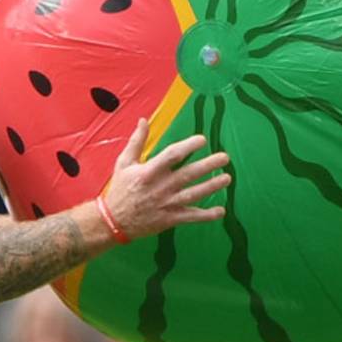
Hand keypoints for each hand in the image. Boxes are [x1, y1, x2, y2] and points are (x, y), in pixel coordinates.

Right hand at [102, 118, 229, 240]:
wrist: (113, 221)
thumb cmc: (120, 189)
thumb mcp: (124, 162)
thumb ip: (136, 141)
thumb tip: (144, 120)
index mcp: (149, 171)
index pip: (172, 155)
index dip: (188, 146)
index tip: (202, 140)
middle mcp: (160, 187)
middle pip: (188, 174)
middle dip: (208, 165)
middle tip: (224, 158)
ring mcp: (166, 204)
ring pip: (193, 195)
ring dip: (211, 187)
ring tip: (227, 179)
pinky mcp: (169, 219)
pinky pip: (191, 217)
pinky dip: (206, 215)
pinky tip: (221, 211)